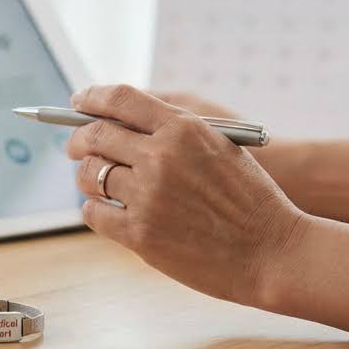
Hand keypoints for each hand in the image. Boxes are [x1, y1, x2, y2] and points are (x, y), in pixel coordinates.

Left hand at [65, 84, 307, 307]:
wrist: (274, 251)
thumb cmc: (249, 199)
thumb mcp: (219, 145)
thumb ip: (173, 129)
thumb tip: (118, 118)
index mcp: (183, 128)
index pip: (120, 99)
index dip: (92, 97)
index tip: (78, 101)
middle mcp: (160, 157)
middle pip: (95, 136)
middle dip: (77, 139)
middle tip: (74, 147)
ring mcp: (148, 196)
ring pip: (90, 174)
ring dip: (86, 176)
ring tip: (94, 181)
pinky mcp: (141, 233)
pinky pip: (94, 212)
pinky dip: (94, 209)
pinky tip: (104, 210)